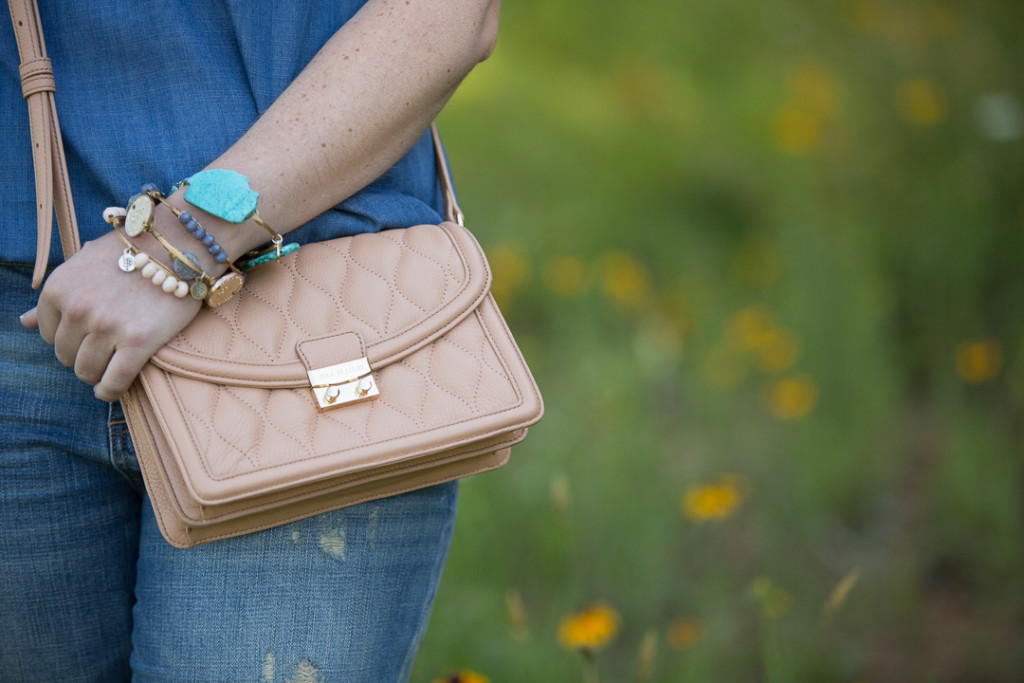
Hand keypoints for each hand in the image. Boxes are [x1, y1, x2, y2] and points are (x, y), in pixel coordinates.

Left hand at [21, 232, 201, 401]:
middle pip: (66, 355)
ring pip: (87, 371)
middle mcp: (78, 308)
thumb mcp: (84, 265)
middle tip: (104, 348)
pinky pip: (114, 381)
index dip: (69, 337)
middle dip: (82, 355)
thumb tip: (24, 322)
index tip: (87, 335)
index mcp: (59, 288)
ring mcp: (107, 326)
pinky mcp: (138, 341)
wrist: (178, 245)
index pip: (48, 334)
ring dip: (97, 373)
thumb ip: (56, 296)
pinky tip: (112, 389)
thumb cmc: (132, 252)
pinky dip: (110, 391)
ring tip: (111, 365)